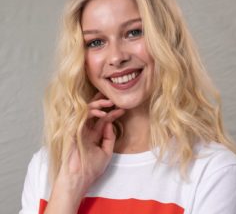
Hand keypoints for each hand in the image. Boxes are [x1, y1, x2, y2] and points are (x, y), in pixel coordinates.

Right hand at [48, 92, 124, 211]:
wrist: (79, 179)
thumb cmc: (91, 169)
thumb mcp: (106, 152)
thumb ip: (109, 138)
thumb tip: (110, 124)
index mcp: (92, 135)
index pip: (103, 120)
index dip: (113, 113)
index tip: (123, 110)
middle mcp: (85, 130)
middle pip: (93, 111)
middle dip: (102, 101)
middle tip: (113, 97)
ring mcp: (79, 129)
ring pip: (86, 110)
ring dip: (98, 103)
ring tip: (109, 102)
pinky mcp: (73, 129)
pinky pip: (81, 116)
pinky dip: (91, 112)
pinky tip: (101, 113)